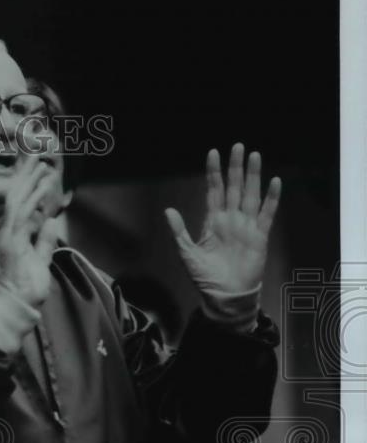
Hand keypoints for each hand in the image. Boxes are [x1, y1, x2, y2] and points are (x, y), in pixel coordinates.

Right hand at [0, 156, 61, 307]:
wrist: (18, 306)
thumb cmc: (27, 288)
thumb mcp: (41, 260)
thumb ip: (44, 241)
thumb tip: (50, 222)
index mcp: (15, 235)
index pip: (19, 204)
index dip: (26, 185)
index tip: (36, 168)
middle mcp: (10, 232)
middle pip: (16, 196)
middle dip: (25, 175)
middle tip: (35, 154)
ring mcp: (10, 236)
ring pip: (18, 200)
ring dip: (30, 181)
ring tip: (41, 164)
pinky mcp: (14, 242)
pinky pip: (23, 215)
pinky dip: (34, 198)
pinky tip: (43, 186)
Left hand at [165, 144, 280, 297]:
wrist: (224, 296)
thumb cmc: (205, 277)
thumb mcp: (187, 253)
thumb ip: (179, 231)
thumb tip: (168, 210)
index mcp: (213, 221)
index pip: (214, 190)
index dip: (214, 172)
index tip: (213, 153)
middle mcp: (231, 219)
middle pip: (233, 187)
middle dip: (235, 167)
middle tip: (238, 146)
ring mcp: (246, 226)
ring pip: (250, 195)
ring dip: (253, 176)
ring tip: (254, 156)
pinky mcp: (259, 236)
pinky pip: (266, 214)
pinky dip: (271, 199)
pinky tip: (274, 182)